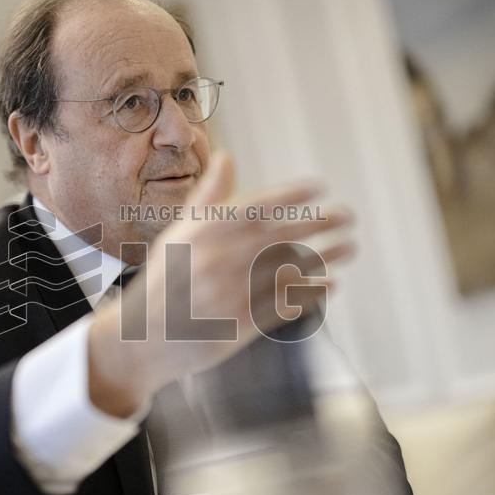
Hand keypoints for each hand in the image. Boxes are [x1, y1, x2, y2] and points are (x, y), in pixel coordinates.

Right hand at [88, 151, 354, 416]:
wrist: (146, 337)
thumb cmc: (166, 278)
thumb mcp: (179, 233)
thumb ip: (208, 197)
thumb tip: (226, 156)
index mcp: (202, 235)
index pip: (255, 207)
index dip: (290, 195)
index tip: (319, 186)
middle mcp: (218, 262)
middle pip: (280, 237)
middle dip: (320, 224)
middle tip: (348, 215)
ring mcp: (230, 296)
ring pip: (287, 271)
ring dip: (325, 257)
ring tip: (349, 246)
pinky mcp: (239, 327)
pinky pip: (283, 305)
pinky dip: (310, 293)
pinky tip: (331, 283)